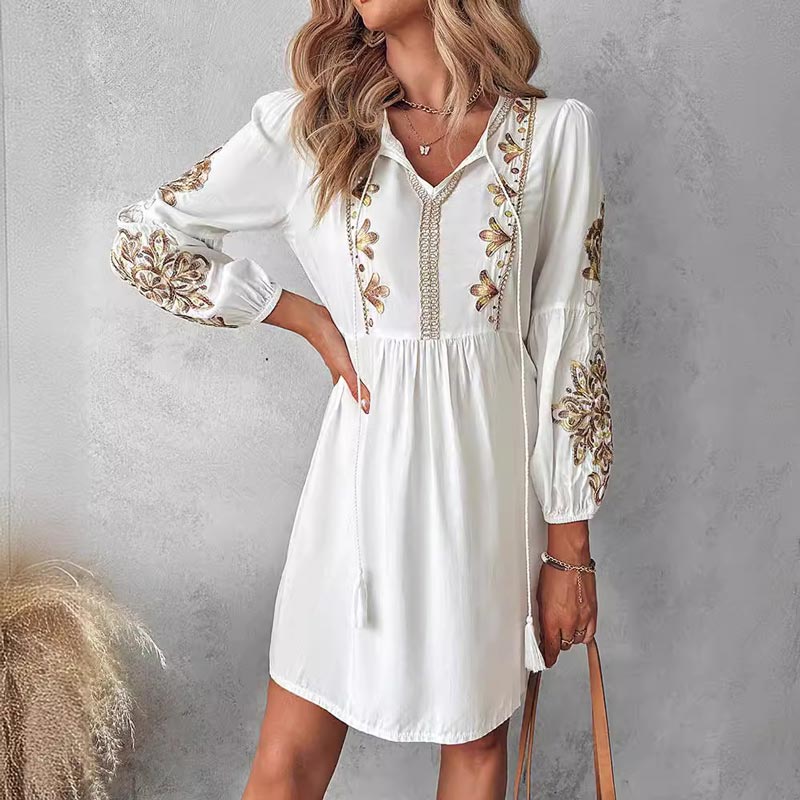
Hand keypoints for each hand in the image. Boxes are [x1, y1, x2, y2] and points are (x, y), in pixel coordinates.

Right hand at [263, 290, 370, 412]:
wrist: (316, 319)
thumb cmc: (325, 342)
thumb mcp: (344, 368)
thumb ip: (354, 385)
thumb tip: (364, 405)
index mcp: (339, 375)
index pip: (349, 393)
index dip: (357, 401)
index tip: (367, 409)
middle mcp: (341, 366)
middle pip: (353, 379)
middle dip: (363, 386)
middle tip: (375, 394)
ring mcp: (343, 354)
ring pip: (356, 365)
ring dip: (364, 369)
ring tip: (375, 375)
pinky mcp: (345, 342)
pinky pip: (357, 351)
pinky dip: (363, 354)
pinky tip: (369, 352)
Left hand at [537, 521, 596, 667]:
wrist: (570, 560)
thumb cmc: (554, 573)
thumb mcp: (540, 598)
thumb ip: (544, 617)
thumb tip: (543, 629)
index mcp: (552, 620)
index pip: (550, 648)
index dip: (548, 657)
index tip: (546, 661)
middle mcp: (568, 622)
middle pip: (563, 645)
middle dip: (557, 643)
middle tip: (552, 638)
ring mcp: (582, 619)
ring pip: (576, 640)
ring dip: (570, 637)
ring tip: (564, 629)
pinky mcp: (593, 613)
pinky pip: (589, 633)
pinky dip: (583, 634)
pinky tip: (578, 630)